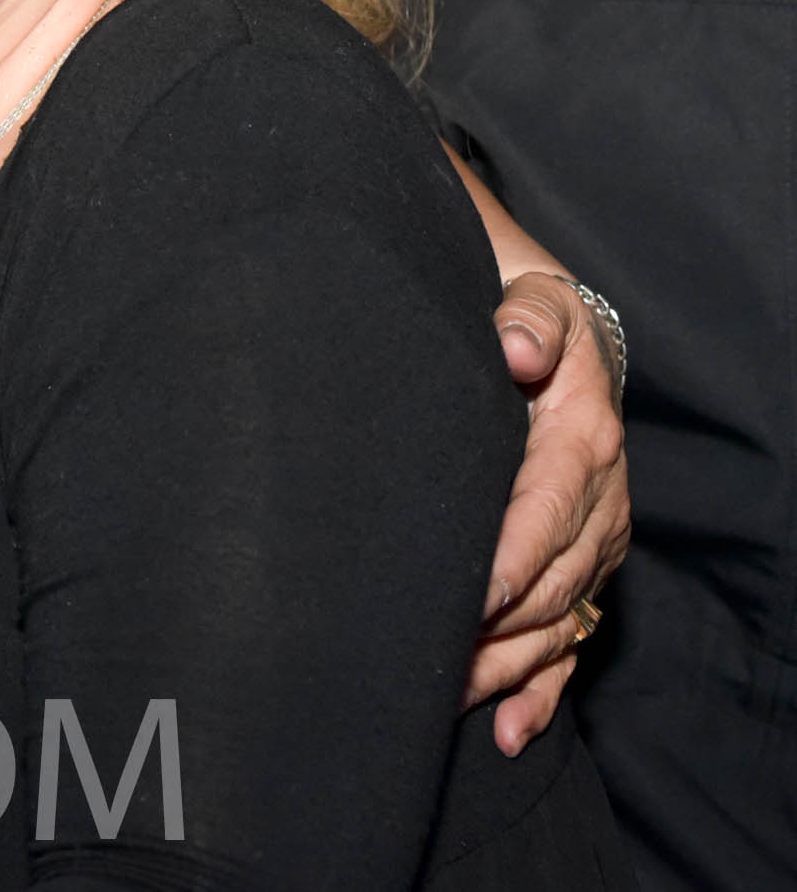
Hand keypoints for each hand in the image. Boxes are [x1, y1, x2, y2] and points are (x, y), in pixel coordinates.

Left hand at [467, 272, 629, 754]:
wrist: (556, 335)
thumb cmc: (531, 316)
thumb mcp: (537, 297)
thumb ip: (530, 317)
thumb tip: (517, 345)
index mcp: (584, 442)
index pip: (546, 513)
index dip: (510, 560)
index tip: (469, 594)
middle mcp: (599, 504)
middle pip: (552, 583)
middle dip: (496, 629)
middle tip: (430, 662)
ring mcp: (592, 545)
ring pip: (555, 623)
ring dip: (506, 668)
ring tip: (448, 699)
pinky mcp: (580, 571)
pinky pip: (569, 643)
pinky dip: (540, 692)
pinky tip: (507, 731)